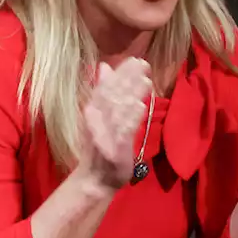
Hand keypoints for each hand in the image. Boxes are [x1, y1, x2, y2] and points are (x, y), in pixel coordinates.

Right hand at [78, 58, 152, 191]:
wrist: (95, 178)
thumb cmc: (99, 145)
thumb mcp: (97, 116)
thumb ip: (102, 91)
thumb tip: (104, 66)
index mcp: (91, 110)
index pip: (105, 87)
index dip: (119, 73)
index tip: (134, 59)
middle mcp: (95, 120)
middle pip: (111, 96)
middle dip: (126, 79)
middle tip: (142, 63)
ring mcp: (104, 134)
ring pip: (117, 111)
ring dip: (130, 95)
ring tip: (145, 80)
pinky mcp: (114, 148)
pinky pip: (122, 130)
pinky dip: (130, 117)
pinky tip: (140, 106)